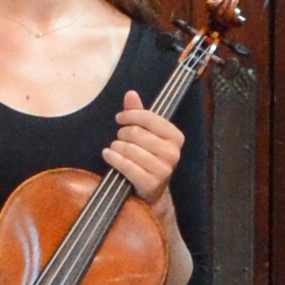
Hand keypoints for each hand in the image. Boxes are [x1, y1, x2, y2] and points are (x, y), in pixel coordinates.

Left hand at [104, 89, 184, 210]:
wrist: (153, 191)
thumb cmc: (148, 158)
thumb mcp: (147, 134)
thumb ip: (139, 113)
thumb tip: (130, 93)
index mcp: (175, 137)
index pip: (149, 118)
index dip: (130, 115)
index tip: (119, 118)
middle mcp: (173, 153)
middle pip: (137, 133)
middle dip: (122, 134)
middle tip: (119, 138)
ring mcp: (163, 170)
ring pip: (130, 149)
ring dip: (116, 147)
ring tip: (114, 148)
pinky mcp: (151, 183)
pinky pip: (126, 165)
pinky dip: (113, 158)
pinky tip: (108, 155)